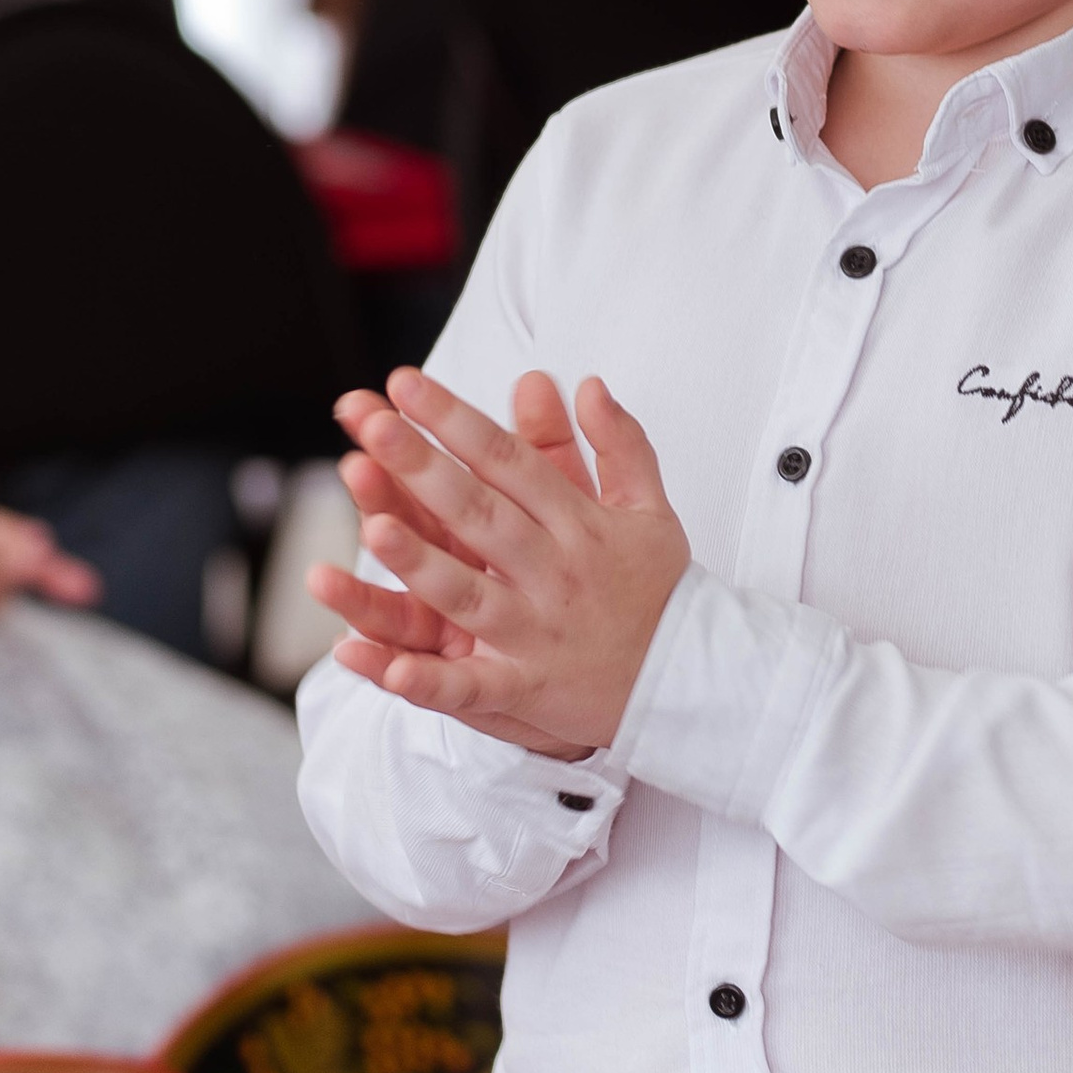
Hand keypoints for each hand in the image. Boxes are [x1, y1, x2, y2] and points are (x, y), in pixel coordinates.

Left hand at [311, 366, 690, 755]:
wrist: (698, 679)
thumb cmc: (662, 591)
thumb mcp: (651, 508)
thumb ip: (621, 443)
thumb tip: (591, 384)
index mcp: (578, 524)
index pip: (508, 461)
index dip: (456, 421)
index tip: (407, 385)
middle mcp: (554, 571)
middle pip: (479, 513)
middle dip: (425, 469)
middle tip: (376, 427)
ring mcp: (538, 631)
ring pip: (469, 593)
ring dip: (421, 562)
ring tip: (374, 527)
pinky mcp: (528, 688)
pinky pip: (473, 688)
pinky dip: (432, 682)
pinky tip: (390, 670)